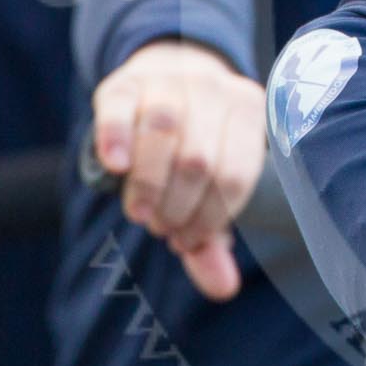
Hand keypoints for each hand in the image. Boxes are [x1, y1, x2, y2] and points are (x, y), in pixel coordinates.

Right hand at [92, 40, 263, 301]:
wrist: (167, 76)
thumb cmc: (195, 144)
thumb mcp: (211, 185)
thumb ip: (213, 237)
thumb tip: (223, 289)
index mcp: (250, 112)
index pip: (235, 175)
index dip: (209, 218)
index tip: (187, 240)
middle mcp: (216, 89)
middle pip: (198, 157)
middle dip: (176, 205)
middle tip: (161, 227)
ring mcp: (171, 79)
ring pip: (163, 129)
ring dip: (148, 183)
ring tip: (142, 213)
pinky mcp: (125, 80)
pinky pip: (120, 108)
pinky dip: (116, 139)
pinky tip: (115, 169)